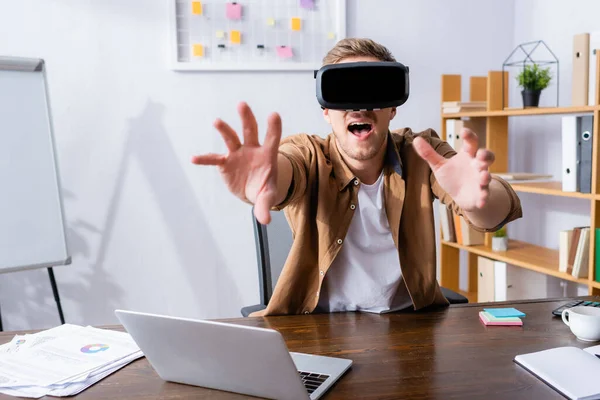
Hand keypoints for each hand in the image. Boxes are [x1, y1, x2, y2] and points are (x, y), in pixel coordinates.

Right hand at [191, 102, 281, 223]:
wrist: (252, 191)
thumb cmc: (263, 188)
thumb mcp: (267, 197)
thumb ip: (265, 206)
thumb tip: (265, 220)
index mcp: (267, 154)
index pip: (272, 138)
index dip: (274, 127)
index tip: (274, 114)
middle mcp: (252, 149)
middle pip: (250, 130)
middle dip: (247, 118)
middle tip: (242, 105)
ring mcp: (237, 153)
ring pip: (231, 138)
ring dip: (224, 129)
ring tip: (217, 122)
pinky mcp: (225, 162)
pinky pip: (213, 159)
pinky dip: (204, 159)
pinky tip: (194, 158)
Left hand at [413, 128, 493, 211]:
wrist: (460, 196)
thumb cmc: (452, 176)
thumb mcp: (439, 165)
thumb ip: (429, 153)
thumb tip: (416, 139)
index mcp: (467, 155)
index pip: (471, 142)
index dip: (469, 136)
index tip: (463, 132)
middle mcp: (477, 166)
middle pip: (486, 157)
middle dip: (485, 155)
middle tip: (480, 155)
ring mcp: (480, 180)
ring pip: (487, 176)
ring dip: (486, 176)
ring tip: (483, 176)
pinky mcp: (481, 194)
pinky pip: (484, 195)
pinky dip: (484, 198)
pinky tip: (481, 201)